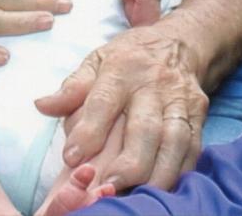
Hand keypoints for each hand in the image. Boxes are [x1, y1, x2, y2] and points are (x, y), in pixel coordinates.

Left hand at [35, 24, 207, 190]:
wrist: (178, 42)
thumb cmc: (129, 58)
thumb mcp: (96, 61)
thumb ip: (72, 87)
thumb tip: (42, 105)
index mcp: (122, 69)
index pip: (104, 101)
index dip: (88, 131)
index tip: (71, 158)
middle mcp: (154, 84)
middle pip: (145, 128)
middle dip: (128, 164)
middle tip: (107, 190)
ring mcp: (180, 99)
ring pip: (174, 141)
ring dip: (157, 174)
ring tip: (138, 199)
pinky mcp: (199, 112)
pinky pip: (193, 146)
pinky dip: (180, 171)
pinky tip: (165, 189)